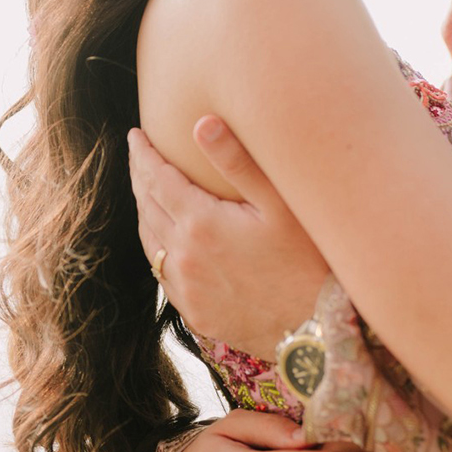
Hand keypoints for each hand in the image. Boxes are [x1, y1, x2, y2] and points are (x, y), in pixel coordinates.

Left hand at [128, 125, 328, 354]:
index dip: (143, 154)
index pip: (156, 178)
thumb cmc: (309, 261)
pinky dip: (157, 249)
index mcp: (200, 223)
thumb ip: (238, 162)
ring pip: (149, 241)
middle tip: (137, 157)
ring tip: (146, 192)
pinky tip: (166, 241)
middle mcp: (183, 257)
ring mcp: (186, 288)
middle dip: (139, 177)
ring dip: (144, 212)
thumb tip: (201, 123)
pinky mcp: (194, 311)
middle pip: (146, 207)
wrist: (316, 328)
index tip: (135, 136)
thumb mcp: (279, 205)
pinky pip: (162, 274)